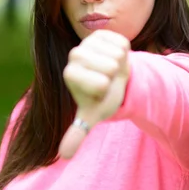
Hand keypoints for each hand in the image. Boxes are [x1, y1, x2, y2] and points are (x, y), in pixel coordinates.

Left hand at [58, 30, 129, 158]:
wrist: (112, 78)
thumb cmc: (101, 97)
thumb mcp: (92, 115)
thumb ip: (77, 133)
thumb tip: (65, 156)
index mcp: (70, 73)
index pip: (100, 83)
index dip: (106, 89)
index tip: (99, 89)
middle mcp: (74, 54)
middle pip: (110, 66)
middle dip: (115, 76)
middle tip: (108, 78)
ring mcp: (88, 41)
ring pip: (118, 54)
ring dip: (120, 64)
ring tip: (111, 69)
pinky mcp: (103, 33)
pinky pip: (123, 43)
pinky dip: (124, 52)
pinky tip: (115, 56)